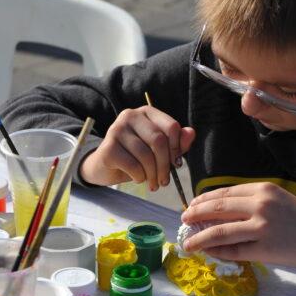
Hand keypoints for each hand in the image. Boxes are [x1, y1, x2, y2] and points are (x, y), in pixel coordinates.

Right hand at [79, 106, 194, 190]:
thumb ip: (176, 143)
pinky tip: (138, 178)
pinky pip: (134, 166)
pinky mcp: (108, 147)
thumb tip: (191, 133)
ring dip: (153, 175)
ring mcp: (117, 130)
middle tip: (165, 181)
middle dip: (165, 165)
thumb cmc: (134, 156)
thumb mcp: (158, 151)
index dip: (177, 148)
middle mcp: (130, 116)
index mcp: (146, 112)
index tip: (176, 164)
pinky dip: (140, 177)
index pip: (171, 127)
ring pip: (146, 155)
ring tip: (153, 183)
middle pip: (159, 140)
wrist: (104, 167)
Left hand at [180, 182, 295, 267]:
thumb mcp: (278, 200)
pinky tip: (209, 252)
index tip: (192, 205)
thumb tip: (220, 214)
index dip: (204, 200)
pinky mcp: (264, 249)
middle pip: (217, 209)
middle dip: (196, 214)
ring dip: (199, 237)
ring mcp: (261, 227)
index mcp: (263, 189)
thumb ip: (252, 203)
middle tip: (183, 220)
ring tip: (188, 242)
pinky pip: (234, 251)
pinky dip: (218, 252)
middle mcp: (260, 205)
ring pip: (220, 231)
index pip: (225, 193)